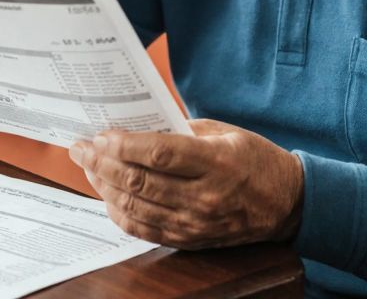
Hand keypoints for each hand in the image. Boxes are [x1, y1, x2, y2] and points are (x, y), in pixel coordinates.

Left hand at [68, 119, 303, 249]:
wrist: (286, 204)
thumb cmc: (254, 160)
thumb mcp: (225, 132)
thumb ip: (183, 130)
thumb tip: (137, 126)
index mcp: (216, 163)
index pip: (160, 154)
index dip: (124, 145)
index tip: (100, 134)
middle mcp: (205, 197)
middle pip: (140, 182)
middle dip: (102, 163)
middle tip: (80, 149)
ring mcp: (196, 223)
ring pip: (136, 208)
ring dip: (104, 187)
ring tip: (88, 168)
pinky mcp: (190, 240)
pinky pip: (144, 230)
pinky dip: (119, 213)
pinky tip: (107, 195)